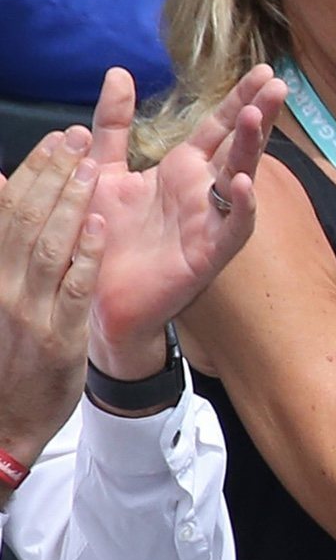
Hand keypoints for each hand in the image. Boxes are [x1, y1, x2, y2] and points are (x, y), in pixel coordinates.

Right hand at [0, 129, 104, 466]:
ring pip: (48, 246)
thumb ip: (5, 249)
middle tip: (78, 137)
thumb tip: (1, 191)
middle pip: (27, 218)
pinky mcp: (57, 337)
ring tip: (91, 166)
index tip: (57, 139)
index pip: (9, 210)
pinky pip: (73, 289)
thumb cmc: (7, 356)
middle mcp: (4, 285)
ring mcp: (29, 311)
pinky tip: (101, 226)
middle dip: (53, 174)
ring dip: (70, 203)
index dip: (33, 171)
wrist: (4, 423)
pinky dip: (86, 255)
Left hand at [84, 65, 285, 379]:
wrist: (93, 291)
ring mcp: (211, 221)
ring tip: (255, 116)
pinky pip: (233, 227)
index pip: (218, 127)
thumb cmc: (104, 234)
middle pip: (239, 145)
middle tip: (277, 83)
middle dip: (258, 114)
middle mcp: (205, 191)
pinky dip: (241, 206)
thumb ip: (113, 123)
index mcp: (184, 170)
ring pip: (241, 178)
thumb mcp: (103, 168)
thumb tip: (119, 73)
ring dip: (251, 148)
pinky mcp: (209, 253)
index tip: (263, 70)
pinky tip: (244, 183)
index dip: (239, 98)